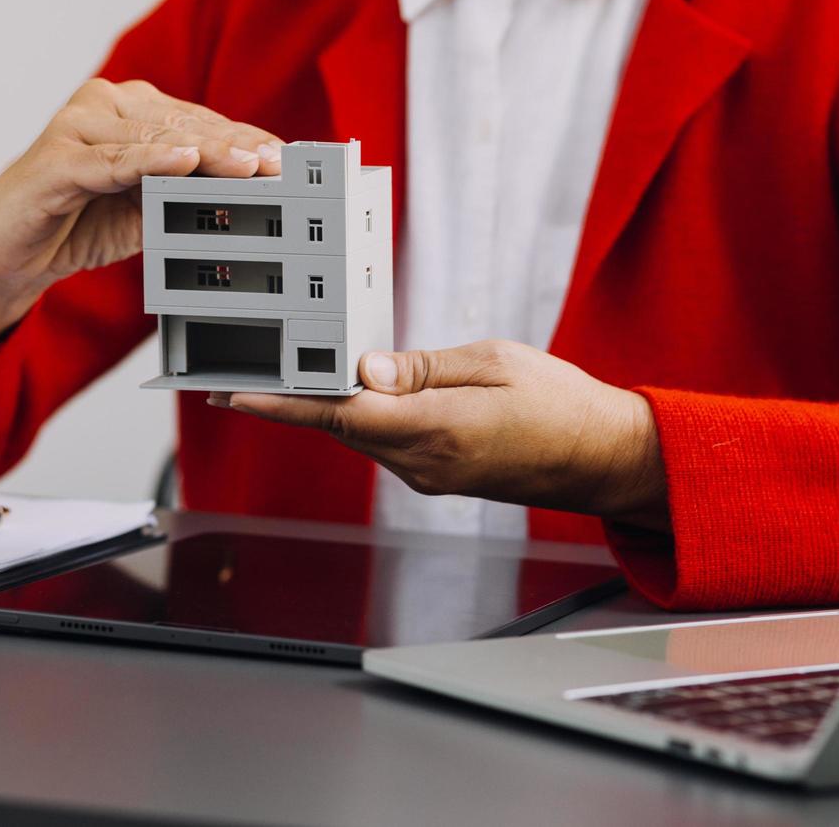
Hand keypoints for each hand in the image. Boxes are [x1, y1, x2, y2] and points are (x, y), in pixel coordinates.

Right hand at [0, 78, 282, 404]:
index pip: (197, 122)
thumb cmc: (74, 222)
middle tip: (280, 165)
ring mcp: (76, 126)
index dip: (243, 140)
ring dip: (207, 154)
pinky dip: (149, 162)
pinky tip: (185, 163)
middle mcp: (103, 105)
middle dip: (236, 148)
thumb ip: (185, 193)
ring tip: (250, 166)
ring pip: (155, 139)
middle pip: (183, 126)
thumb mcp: (143, 209)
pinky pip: (113, 161)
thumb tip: (246, 193)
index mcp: (127, 109)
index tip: (287, 159)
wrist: (5, 252)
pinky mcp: (56, 159)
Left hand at [210, 340, 669, 529]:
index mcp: (438, 430)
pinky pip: (386, 443)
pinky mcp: (437, 476)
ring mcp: (430, 476)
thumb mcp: (493, 363)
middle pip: (339, 425)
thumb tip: (364, 370)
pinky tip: (360, 388)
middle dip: (293, 396)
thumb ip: (423, 368)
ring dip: (329, 405)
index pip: (338, 414)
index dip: (279, 403)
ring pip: (360, 434)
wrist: (606, 459)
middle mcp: (425, 464)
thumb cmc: (562, 404)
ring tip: (296, 366)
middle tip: (244, 367)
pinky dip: (364, 416)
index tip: (232, 394)